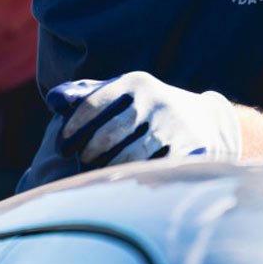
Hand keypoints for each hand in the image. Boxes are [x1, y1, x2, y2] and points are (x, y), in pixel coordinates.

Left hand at [47, 72, 241, 168]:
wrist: (209, 120)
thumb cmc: (153, 109)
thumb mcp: (128, 93)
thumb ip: (92, 95)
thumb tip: (53, 100)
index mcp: (134, 82)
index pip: (93, 103)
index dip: (72, 127)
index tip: (62, 145)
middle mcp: (153, 100)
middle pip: (108, 133)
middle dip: (89, 151)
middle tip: (83, 160)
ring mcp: (171, 125)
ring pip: (128, 156)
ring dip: (108, 169)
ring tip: (100, 172)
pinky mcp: (187, 148)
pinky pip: (152, 170)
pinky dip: (135, 178)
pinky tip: (126, 180)